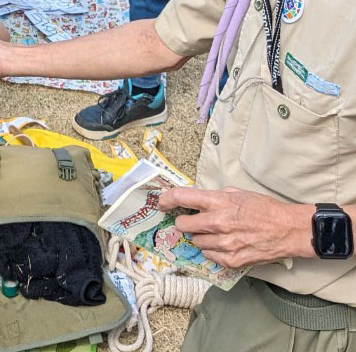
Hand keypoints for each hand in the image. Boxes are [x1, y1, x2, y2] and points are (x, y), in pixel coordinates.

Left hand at [158, 186, 313, 268]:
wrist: (290, 230)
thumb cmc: (265, 209)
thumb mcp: (237, 193)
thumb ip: (214, 197)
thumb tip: (194, 200)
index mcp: (218, 202)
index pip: (181, 197)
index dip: (166, 200)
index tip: (162, 203)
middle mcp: (217, 222)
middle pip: (183, 225)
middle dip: (186, 222)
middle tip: (196, 221)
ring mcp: (223, 243)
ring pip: (195, 241)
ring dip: (201, 237)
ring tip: (218, 233)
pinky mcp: (231, 260)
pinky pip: (208, 255)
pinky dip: (213, 250)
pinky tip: (225, 244)